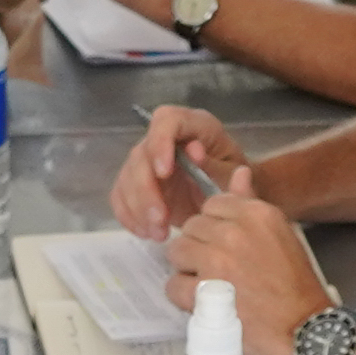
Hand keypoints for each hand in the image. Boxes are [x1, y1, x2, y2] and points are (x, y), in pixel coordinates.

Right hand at [110, 103, 251, 244]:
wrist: (228, 200)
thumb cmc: (234, 181)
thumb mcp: (233, 174)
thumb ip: (216, 164)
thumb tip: (193, 151)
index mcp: (194, 125)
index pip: (167, 120)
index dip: (160, 142)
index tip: (164, 172)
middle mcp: (165, 138)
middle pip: (141, 154)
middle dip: (146, 190)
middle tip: (160, 219)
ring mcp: (148, 160)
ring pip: (127, 178)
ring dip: (138, 209)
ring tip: (159, 234)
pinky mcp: (137, 183)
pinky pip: (121, 196)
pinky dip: (129, 216)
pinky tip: (146, 232)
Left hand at [163, 178, 333, 348]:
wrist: (305, 332)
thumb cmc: (297, 287)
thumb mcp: (282, 235)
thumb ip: (253, 204)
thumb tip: (240, 173)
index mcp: (256, 214)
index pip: (212, 205)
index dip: (214, 228)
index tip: (225, 246)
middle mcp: (234, 232)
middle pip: (191, 228)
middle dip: (198, 248)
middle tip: (218, 271)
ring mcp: (216, 261)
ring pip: (177, 253)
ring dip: (188, 271)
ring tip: (210, 288)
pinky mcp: (203, 292)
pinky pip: (173, 285)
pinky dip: (184, 298)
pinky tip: (206, 304)